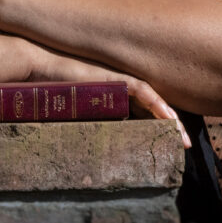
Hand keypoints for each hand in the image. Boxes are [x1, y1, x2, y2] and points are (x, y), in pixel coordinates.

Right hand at [27, 41, 191, 148]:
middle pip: (151, 108)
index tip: (169, 147)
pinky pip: (142, 90)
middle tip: (184, 147)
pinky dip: (157, 104)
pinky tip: (169, 118)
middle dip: (169, 127)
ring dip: (169, 118)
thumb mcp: (70, 113)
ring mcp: (117, 81)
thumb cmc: (48, 91)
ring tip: (182, 138)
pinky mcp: (114, 76)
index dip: (156, 129)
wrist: (37, 66)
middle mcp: (117, 89)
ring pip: (152, 100)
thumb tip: (75, 156)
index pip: (139, 114)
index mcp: (110, 98)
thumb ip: (80, 126)